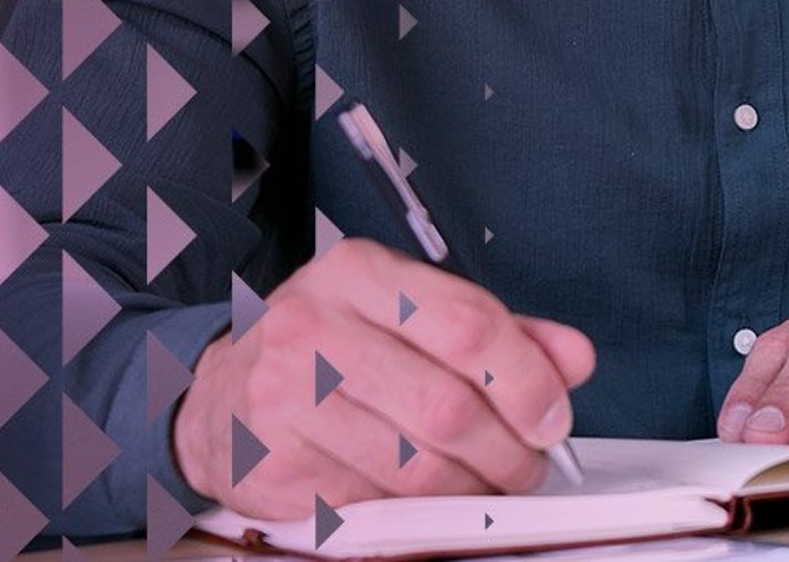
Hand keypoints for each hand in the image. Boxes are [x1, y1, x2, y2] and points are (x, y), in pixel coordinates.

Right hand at [172, 239, 598, 518]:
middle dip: (507, 451)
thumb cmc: (324, 352)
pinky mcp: (273, 466)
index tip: (552, 416)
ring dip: (469, 490)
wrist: (216, 399)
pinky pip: (374, 507)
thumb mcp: (404, 316)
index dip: (527, 381)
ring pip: (415, 468)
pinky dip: (412, 514)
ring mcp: (284, 399)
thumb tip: (572, 357)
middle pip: (448, 407)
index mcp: (357, 273)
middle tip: (524, 466)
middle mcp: (312, 326)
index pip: (467, 324)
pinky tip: (417, 498)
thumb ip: (493, 333)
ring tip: (480, 485)